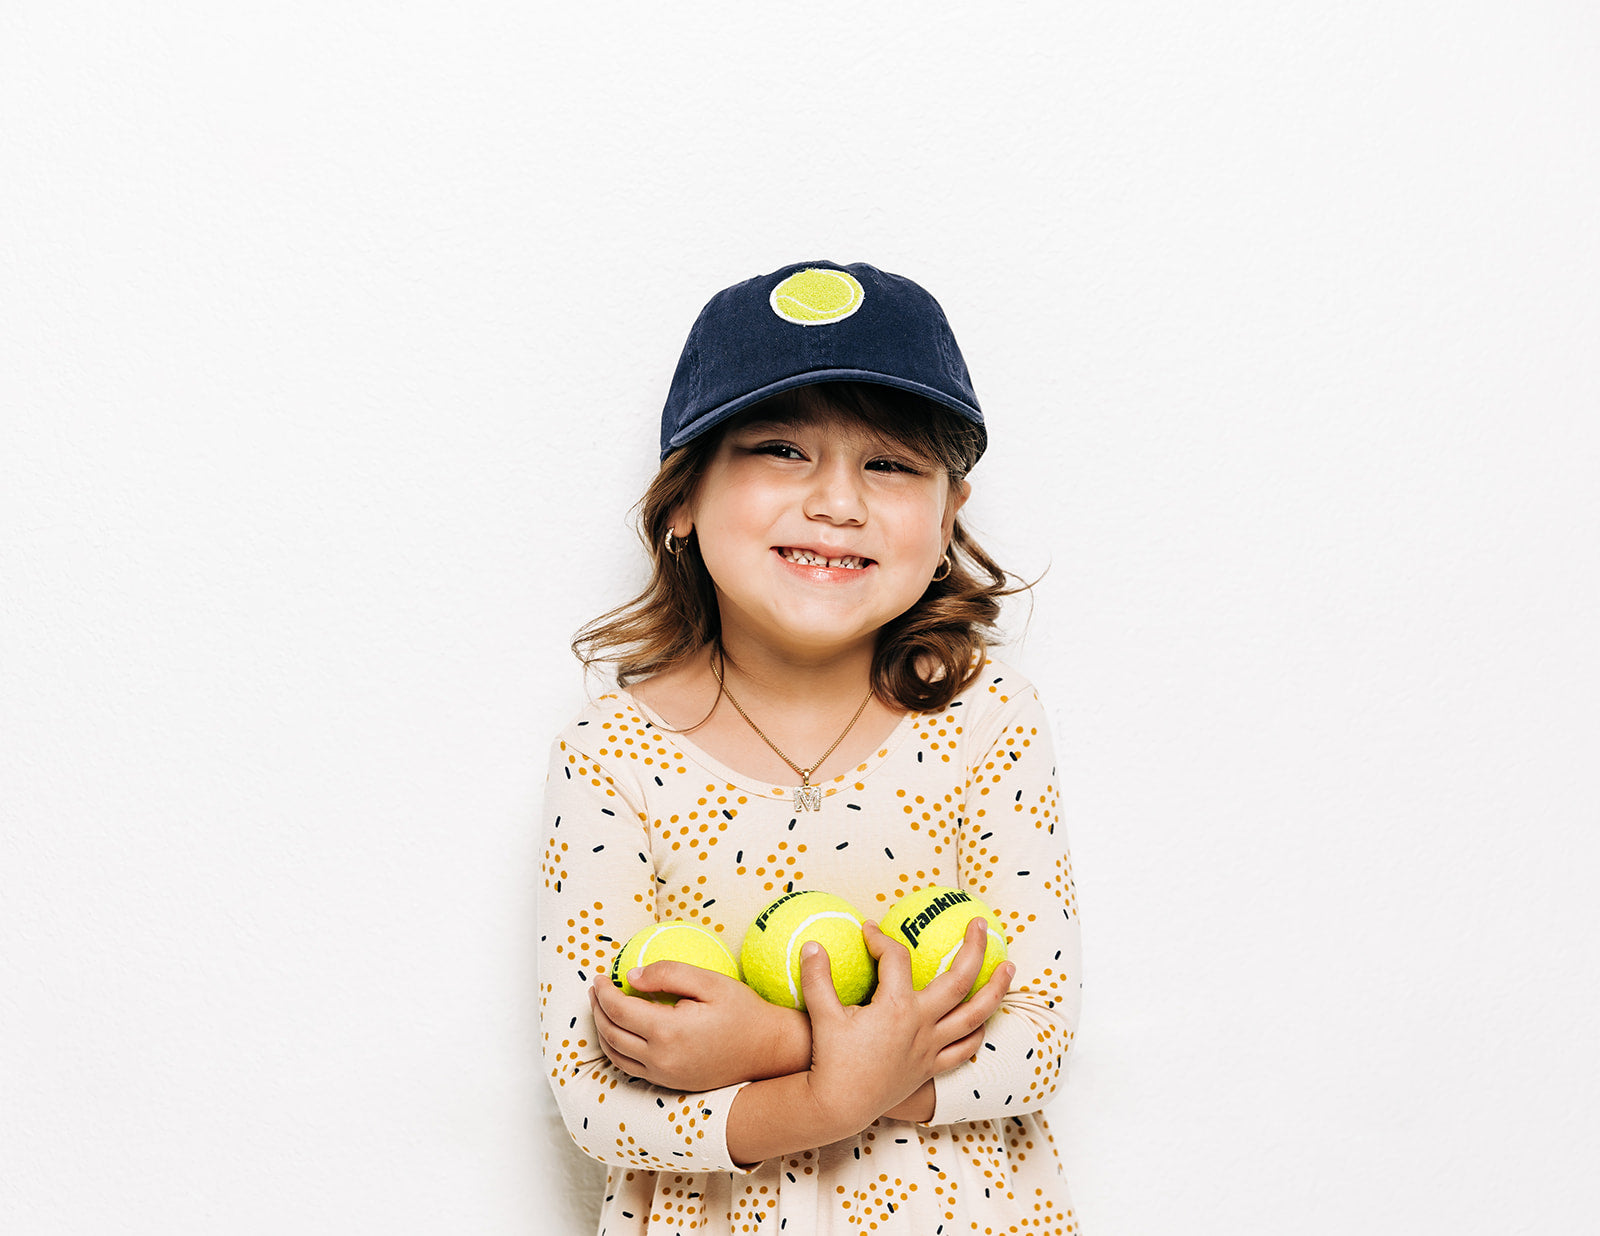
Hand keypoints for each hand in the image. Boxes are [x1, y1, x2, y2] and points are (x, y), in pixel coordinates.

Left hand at [590, 961, 809, 1092]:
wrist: (769, 1051)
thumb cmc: (743, 1012)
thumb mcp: (710, 982)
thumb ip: (668, 973)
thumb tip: (632, 976)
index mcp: (668, 1031)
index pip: (619, 1010)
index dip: (604, 992)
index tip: (600, 976)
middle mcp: (661, 1059)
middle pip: (611, 1033)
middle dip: (598, 1009)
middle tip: (596, 988)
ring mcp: (664, 1076)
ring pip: (616, 1054)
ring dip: (602, 1030)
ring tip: (602, 1007)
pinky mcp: (670, 1084)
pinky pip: (630, 1068)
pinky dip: (616, 1048)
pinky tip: (620, 1032)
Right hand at [800, 916, 1013, 1130]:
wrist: (840, 1107)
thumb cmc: (831, 1061)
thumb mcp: (822, 1014)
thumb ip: (817, 978)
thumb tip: (812, 944)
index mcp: (896, 1007)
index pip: (896, 959)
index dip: (881, 939)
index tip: (869, 931)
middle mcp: (921, 1025)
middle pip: (958, 980)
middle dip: (973, 948)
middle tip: (980, 924)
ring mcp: (930, 1047)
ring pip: (974, 1016)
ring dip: (995, 990)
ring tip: (1009, 968)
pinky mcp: (931, 1068)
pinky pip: (964, 1049)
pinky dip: (978, 1033)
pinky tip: (985, 1020)